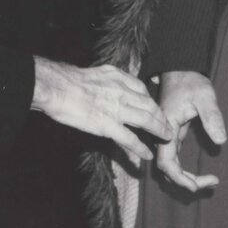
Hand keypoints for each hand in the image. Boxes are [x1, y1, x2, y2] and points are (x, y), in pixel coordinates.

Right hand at [30, 58, 173, 163]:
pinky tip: (146, 155)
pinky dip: (140, 148)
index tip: (156, 109)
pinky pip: (129, 138)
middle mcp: (122, 91)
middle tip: (168, 126)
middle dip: (161, 117)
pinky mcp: (107, 125)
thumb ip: (110, 79)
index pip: (143, 90)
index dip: (153, 102)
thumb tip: (115, 83)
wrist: (58, 87)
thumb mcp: (98, 72)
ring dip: (159, 130)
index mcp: (119, 78)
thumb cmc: (70, 80)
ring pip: (146, 120)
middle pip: (149, 105)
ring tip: (167, 139)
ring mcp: (116, 109)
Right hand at [156, 70, 225, 192]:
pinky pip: (175, 157)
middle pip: (168, 168)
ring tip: (210, 180)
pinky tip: (201, 172)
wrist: (180, 69)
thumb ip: (212, 117)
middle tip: (212, 182)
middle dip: (186, 181)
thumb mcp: (205, 96)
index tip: (197, 186)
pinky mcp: (173, 134)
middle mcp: (163, 134)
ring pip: (171, 164)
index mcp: (166, 127)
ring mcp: (167, 135)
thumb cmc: (191, 81)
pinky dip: (186, 169)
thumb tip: (221, 141)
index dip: (179, 178)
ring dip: (186, 177)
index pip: (166, 162)